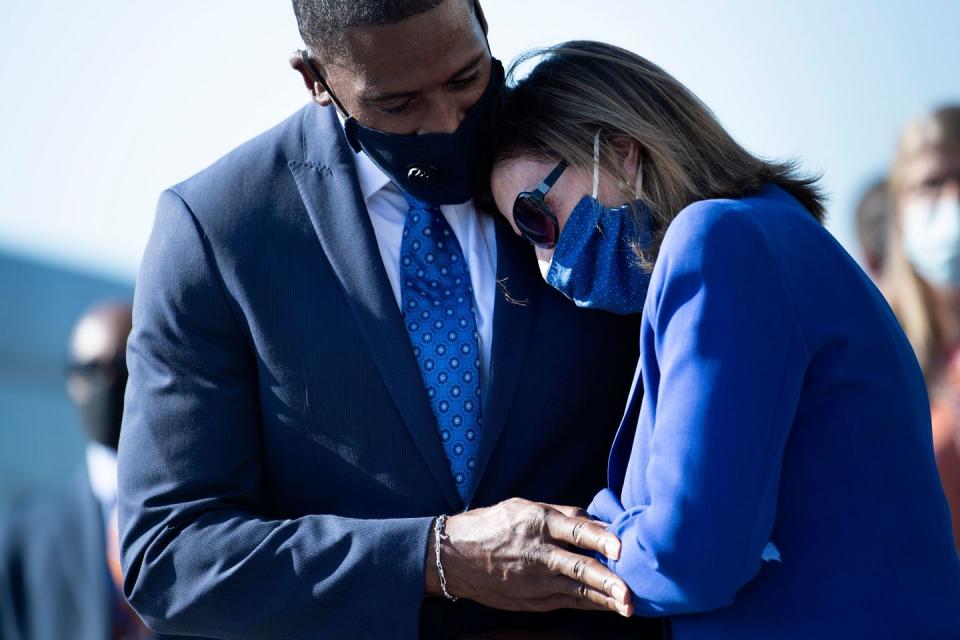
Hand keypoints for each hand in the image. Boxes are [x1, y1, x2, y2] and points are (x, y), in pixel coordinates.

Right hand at [425, 498, 632, 616]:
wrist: (454, 556)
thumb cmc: (494, 524)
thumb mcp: (525, 506)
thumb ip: (564, 514)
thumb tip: (601, 521)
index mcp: (538, 522)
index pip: (575, 530)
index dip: (600, 538)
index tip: (620, 547)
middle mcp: (538, 553)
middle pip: (579, 567)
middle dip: (607, 580)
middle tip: (631, 591)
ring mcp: (535, 581)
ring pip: (577, 590)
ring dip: (605, 599)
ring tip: (629, 605)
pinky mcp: (533, 600)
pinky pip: (568, 601)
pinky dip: (590, 604)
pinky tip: (610, 606)